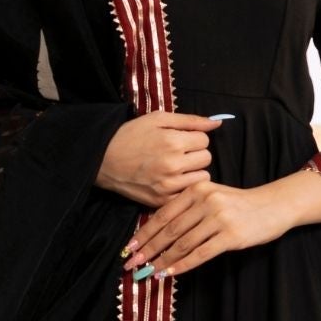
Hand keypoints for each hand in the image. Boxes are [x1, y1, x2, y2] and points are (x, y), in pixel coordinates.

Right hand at [95, 111, 224, 206]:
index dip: (193, 138)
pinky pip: (189, 194)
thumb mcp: (158, 119)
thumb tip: (217, 122)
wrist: (104, 160)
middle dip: (195, 154)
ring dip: (193, 172)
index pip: (205, 140)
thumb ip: (190, 120)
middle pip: (206, 158)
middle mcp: (173, 165)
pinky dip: (184, 187)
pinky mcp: (162, 200)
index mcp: (173, 142)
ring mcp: (168, 185)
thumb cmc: (130, 136)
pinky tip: (172, 181)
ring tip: (176, 167)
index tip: (180, 140)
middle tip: (178, 153)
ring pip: (202, 178)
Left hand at [122, 179, 294, 276]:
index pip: (163, 214)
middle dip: (148, 249)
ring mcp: (219, 218)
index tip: (130, 247)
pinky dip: (182, 265)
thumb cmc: (240, 204)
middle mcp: (206, 201)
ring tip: (149, 272)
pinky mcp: (231, 236)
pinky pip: (200, 253)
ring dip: (162, 260)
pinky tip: (170, 273)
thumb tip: (159, 232)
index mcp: (197, 189)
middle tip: (132, 264)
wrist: (274, 205)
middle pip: (169, 230)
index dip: (144, 233)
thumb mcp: (212, 196)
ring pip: (182, 243)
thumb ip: (188, 208)